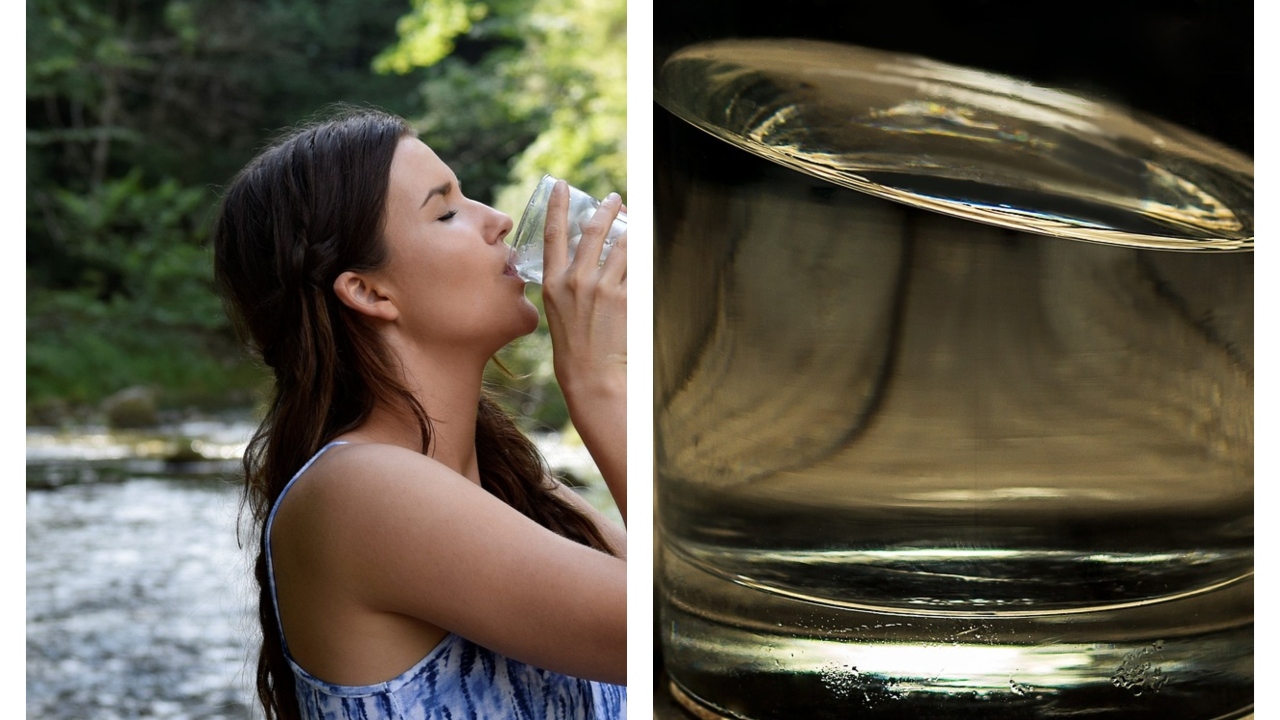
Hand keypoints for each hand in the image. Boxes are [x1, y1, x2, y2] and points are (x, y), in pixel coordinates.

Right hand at [541, 180, 626, 395]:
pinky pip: (639, 269)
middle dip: (606, 210)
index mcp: (553, 283)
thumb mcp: (558, 309)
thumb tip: (586, 258)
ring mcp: (602, 289)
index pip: (552, 234)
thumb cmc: (574, 344)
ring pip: (623, 246)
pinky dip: (644, 258)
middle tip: (615, 198)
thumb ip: (567, 282)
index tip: (561, 185)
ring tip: (637, 223)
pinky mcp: (626, 300)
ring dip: (633, 230)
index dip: (556, 206)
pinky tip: (648, 251)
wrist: (591, 374)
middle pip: (593, 232)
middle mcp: (575, 282)